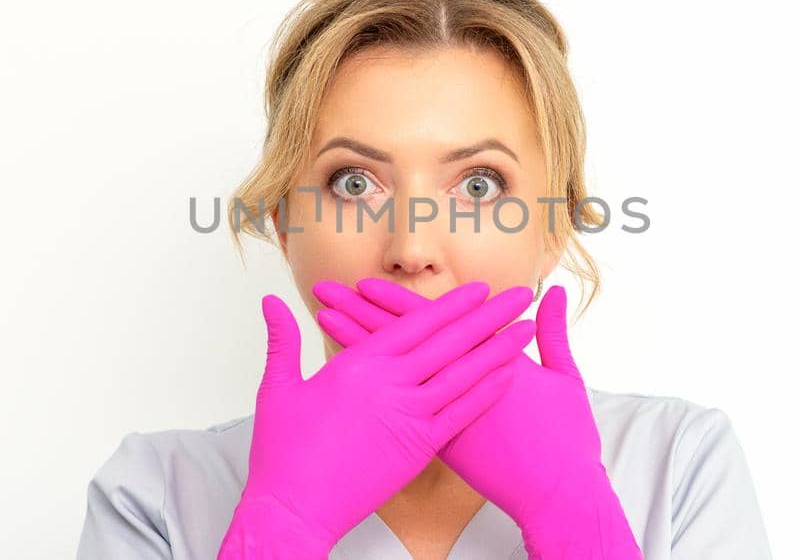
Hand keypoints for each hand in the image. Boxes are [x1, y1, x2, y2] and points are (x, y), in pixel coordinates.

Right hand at [218, 282, 536, 558]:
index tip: (477, 289)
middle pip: (450, 340)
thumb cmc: (282, 454)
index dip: (450, 304)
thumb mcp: (278, 388)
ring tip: (527, 329)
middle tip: (517, 295)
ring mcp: (408, 415)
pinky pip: (461, 413)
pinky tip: (509, 377)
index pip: (413, 323)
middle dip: (488, 315)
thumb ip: (283, 340)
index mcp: (357, 365)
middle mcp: (389, 384)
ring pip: (463, 372)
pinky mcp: (420, 447)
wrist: (293, 509)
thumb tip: (271, 302)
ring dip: (498, 348)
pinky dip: (487, 392)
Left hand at [312, 279, 640, 559]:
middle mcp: (453, 385)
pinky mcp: (436, 446)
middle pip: (394, 341)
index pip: (428, 323)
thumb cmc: (566, 439)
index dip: (394, 301)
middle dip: (359, 312)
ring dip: (354, 346)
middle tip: (325, 290)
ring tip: (323, 322)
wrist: (559, 494)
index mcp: (482, 360)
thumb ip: (555, 334)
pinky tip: (344, 380)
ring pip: (386, 374)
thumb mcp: (564, 379)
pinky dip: (367, 394)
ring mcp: (440, 417)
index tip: (363, 282)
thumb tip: (553, 296)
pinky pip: (390, 414)